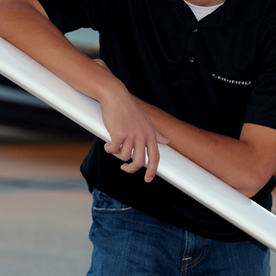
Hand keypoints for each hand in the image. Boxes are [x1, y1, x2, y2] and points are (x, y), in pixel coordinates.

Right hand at [93, 59, 168, 181]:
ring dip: (117, 154)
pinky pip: (113, 150)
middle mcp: (142, 134)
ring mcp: (131, 134)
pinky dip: (109, 149)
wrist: (115, 95)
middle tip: (124, 167)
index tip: (148, 179)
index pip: (155, 156)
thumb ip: (156, 133)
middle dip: (131, 169)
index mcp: (150, 133)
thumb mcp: (146, 120)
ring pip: (124, 156)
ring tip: (114, 145)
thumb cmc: (129, 108)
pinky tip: (108, 143)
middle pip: (139, 161)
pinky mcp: (118, 133)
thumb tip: (167, 141)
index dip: (152, 170)